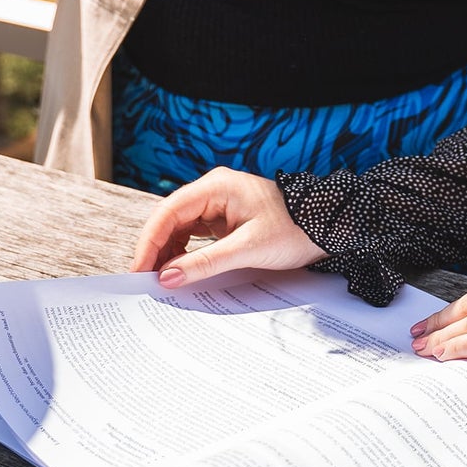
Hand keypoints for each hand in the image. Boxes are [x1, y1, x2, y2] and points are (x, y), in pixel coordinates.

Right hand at [131, 167, 325, 286]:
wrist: (327, 228)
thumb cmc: (294, 231)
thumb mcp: (248, 249)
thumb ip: (205, 262)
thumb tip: (166, 277)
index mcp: (217, 186)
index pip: (169, 211)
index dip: (149, 241)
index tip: (139, 270)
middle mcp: (214, 189)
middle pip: (170, 218)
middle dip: (155, 248)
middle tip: (144, 280)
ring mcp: (219, 202)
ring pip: (179, 226)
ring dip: (168, 251)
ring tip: (161, 278)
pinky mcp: (225, 216)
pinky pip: (194, 232)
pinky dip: (184, 251)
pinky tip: (180, 269)